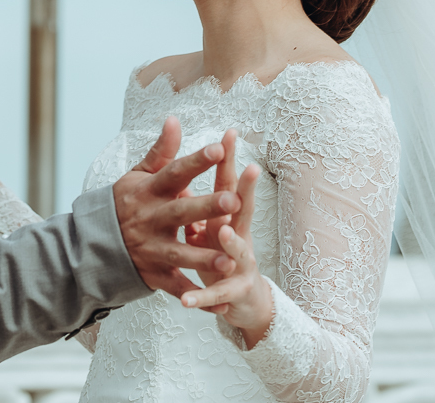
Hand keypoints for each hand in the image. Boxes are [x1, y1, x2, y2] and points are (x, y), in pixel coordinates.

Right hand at [112, 116, 242, 300]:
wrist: (95, 244)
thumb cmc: (126, 203)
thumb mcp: (138, 176)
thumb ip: (160, 151)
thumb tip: (175, 119)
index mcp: (149, 191)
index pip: (174, 172)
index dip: (195, 161)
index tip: (218, 147)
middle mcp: (150, 219)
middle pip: (180, 212)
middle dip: (206, 208)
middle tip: (234, 201)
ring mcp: (151, 249)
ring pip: (180, 254)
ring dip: (204, 258)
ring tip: (230, 259)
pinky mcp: (154, 275)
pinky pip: (177, 287)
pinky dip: (196, 296)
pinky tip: (220, 300)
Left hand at [178, 161, 273, 348]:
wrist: (245, 298)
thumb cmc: (226, 252)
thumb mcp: (215, 222)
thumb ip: (201, 197)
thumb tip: (189, 170)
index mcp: (229, 217)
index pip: (229, 183)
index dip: (229, 160)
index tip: (230, 132)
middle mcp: (240, 237)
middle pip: (243, 211)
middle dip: (244, 191)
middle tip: (248, 169)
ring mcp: (240, 265)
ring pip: (237, 252)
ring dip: (231, 242)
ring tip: (223, 231)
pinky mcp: (232, 293)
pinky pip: (216, 295)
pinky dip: (202, 298)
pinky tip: (186, 301)